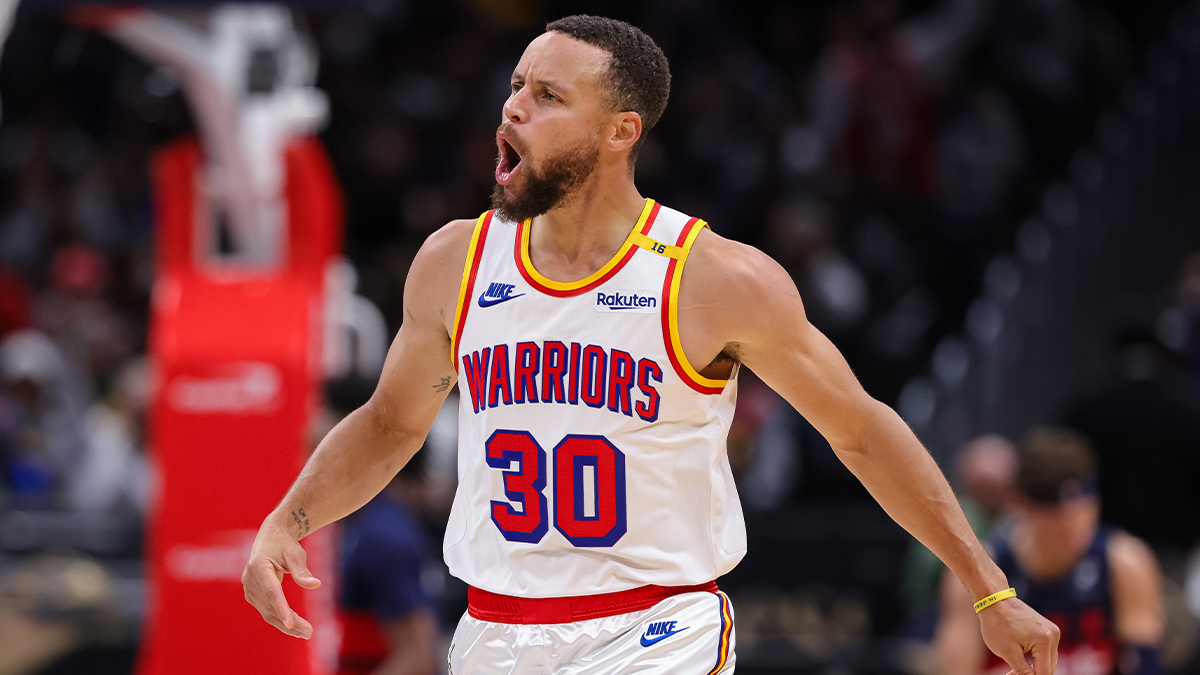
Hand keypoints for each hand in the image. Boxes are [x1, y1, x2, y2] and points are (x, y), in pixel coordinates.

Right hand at [241, 518, 321, 638]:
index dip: (281, 608)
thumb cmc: (284, 544)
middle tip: (308, 632)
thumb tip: (315, 585)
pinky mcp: (252, 594)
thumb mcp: (296, 554)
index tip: (291, 624)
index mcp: (258, 566)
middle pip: (270, 606)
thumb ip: (302, 571)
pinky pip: (266, 610)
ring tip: (305, 633)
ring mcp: (248, 588)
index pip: (272, 591)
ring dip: (285, 624)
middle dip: (289, 622)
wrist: (270, 537)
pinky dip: (280, 619)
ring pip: (267, 612)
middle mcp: (250, 579)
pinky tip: (294, 627)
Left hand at [978, 597, 1059, 674]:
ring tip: (1012, 667)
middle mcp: (1053, 635)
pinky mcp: (1047, 628)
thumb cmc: (997, 624)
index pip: (1044, 672)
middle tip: (1011, 673)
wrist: (994, 600)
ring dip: (1033, 666)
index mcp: (1045, 641)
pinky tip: (1019, 657)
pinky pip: (1044, 649)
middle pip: (1048, 667)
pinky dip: (1034, 656)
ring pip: (1047, 659)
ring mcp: (1052, 630)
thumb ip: (1023, 671)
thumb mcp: (1008, 652)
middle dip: (1032, 674)